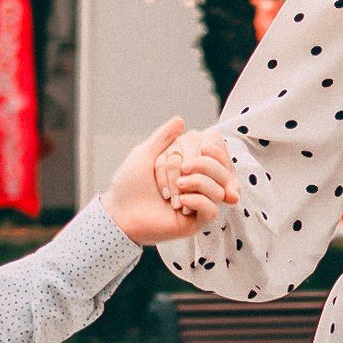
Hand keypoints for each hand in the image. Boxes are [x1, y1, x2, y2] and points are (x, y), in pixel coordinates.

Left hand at [103, 116, 239, 246]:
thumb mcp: (146, 154)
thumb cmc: (130, 184)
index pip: (216, 154)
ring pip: (219, 189)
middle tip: (183, 169)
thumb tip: (181, 120)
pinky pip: (212, 210)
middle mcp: (198, 184)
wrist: (120, 211)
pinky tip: (180, 202)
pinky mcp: (196, 222)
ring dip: (197, 182)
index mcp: (189, 166)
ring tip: (178, 187)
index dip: (215, 151)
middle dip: (203, 164)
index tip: (204, 148)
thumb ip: (163, 136)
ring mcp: (199, 203)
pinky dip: (197, 200)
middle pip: (222, 170)